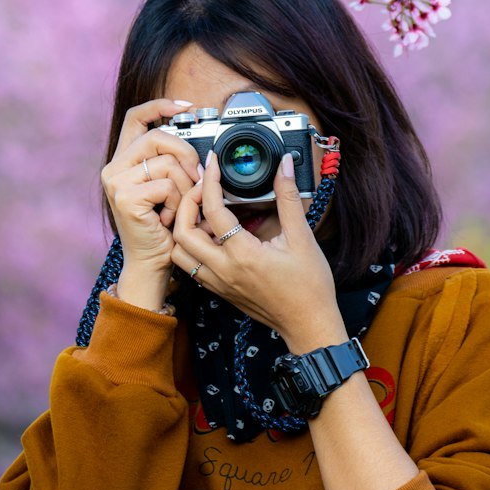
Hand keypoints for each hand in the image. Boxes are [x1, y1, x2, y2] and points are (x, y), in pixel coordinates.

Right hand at [101, 98, 203, 307]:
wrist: (151, 264)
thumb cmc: (163, 227)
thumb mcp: (168, 187)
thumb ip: (173, 162)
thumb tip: (200, 147)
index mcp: (123, 160)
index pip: (136, 117)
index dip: (160, 105)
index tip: (187, 106)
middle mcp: (114, 168)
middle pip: (157, 136)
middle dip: (185, 153)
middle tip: (196, 175)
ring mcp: (116, 183)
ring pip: (166, 162)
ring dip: (184, 185)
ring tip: (178, 206)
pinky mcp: (125, 198)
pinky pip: (166, 184)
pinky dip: (178, 201)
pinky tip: (169, 217)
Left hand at [171, 152, 344, 352]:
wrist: (309, 326)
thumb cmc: (310, 288)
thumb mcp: (302, 238)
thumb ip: (289, 199)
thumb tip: (283, 167)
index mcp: (243, 255)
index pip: (212, 210)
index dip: (208, 181)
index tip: (212, 163)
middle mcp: (224, 270)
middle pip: (181, 232)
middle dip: (185, 203)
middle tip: (200, 187)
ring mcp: (218, 283)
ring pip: (180, 252)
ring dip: (184, 227)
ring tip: (203, 211)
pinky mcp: (220, 290)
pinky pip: (192, 266)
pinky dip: (192, 246)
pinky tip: (212, 233)